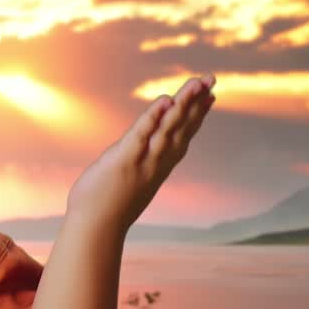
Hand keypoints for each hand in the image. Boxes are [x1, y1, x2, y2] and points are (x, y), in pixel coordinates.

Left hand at [66, 73, 215, 232]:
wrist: (96, 228)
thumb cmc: (109, 205)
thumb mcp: (132, 180)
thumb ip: (140, 163)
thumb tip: (139, 152)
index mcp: (159, 165)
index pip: (183, 135)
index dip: (197, 115)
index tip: (210, 96)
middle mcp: (157, 162)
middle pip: (181, 128)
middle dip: (197, 102)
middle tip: (211, 79)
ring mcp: (143, 162)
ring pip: (167, 128)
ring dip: (182, 105)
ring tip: (196, 84)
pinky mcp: (124, 161)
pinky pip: (141, 136)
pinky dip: (153, 117)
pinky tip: (164, 101)